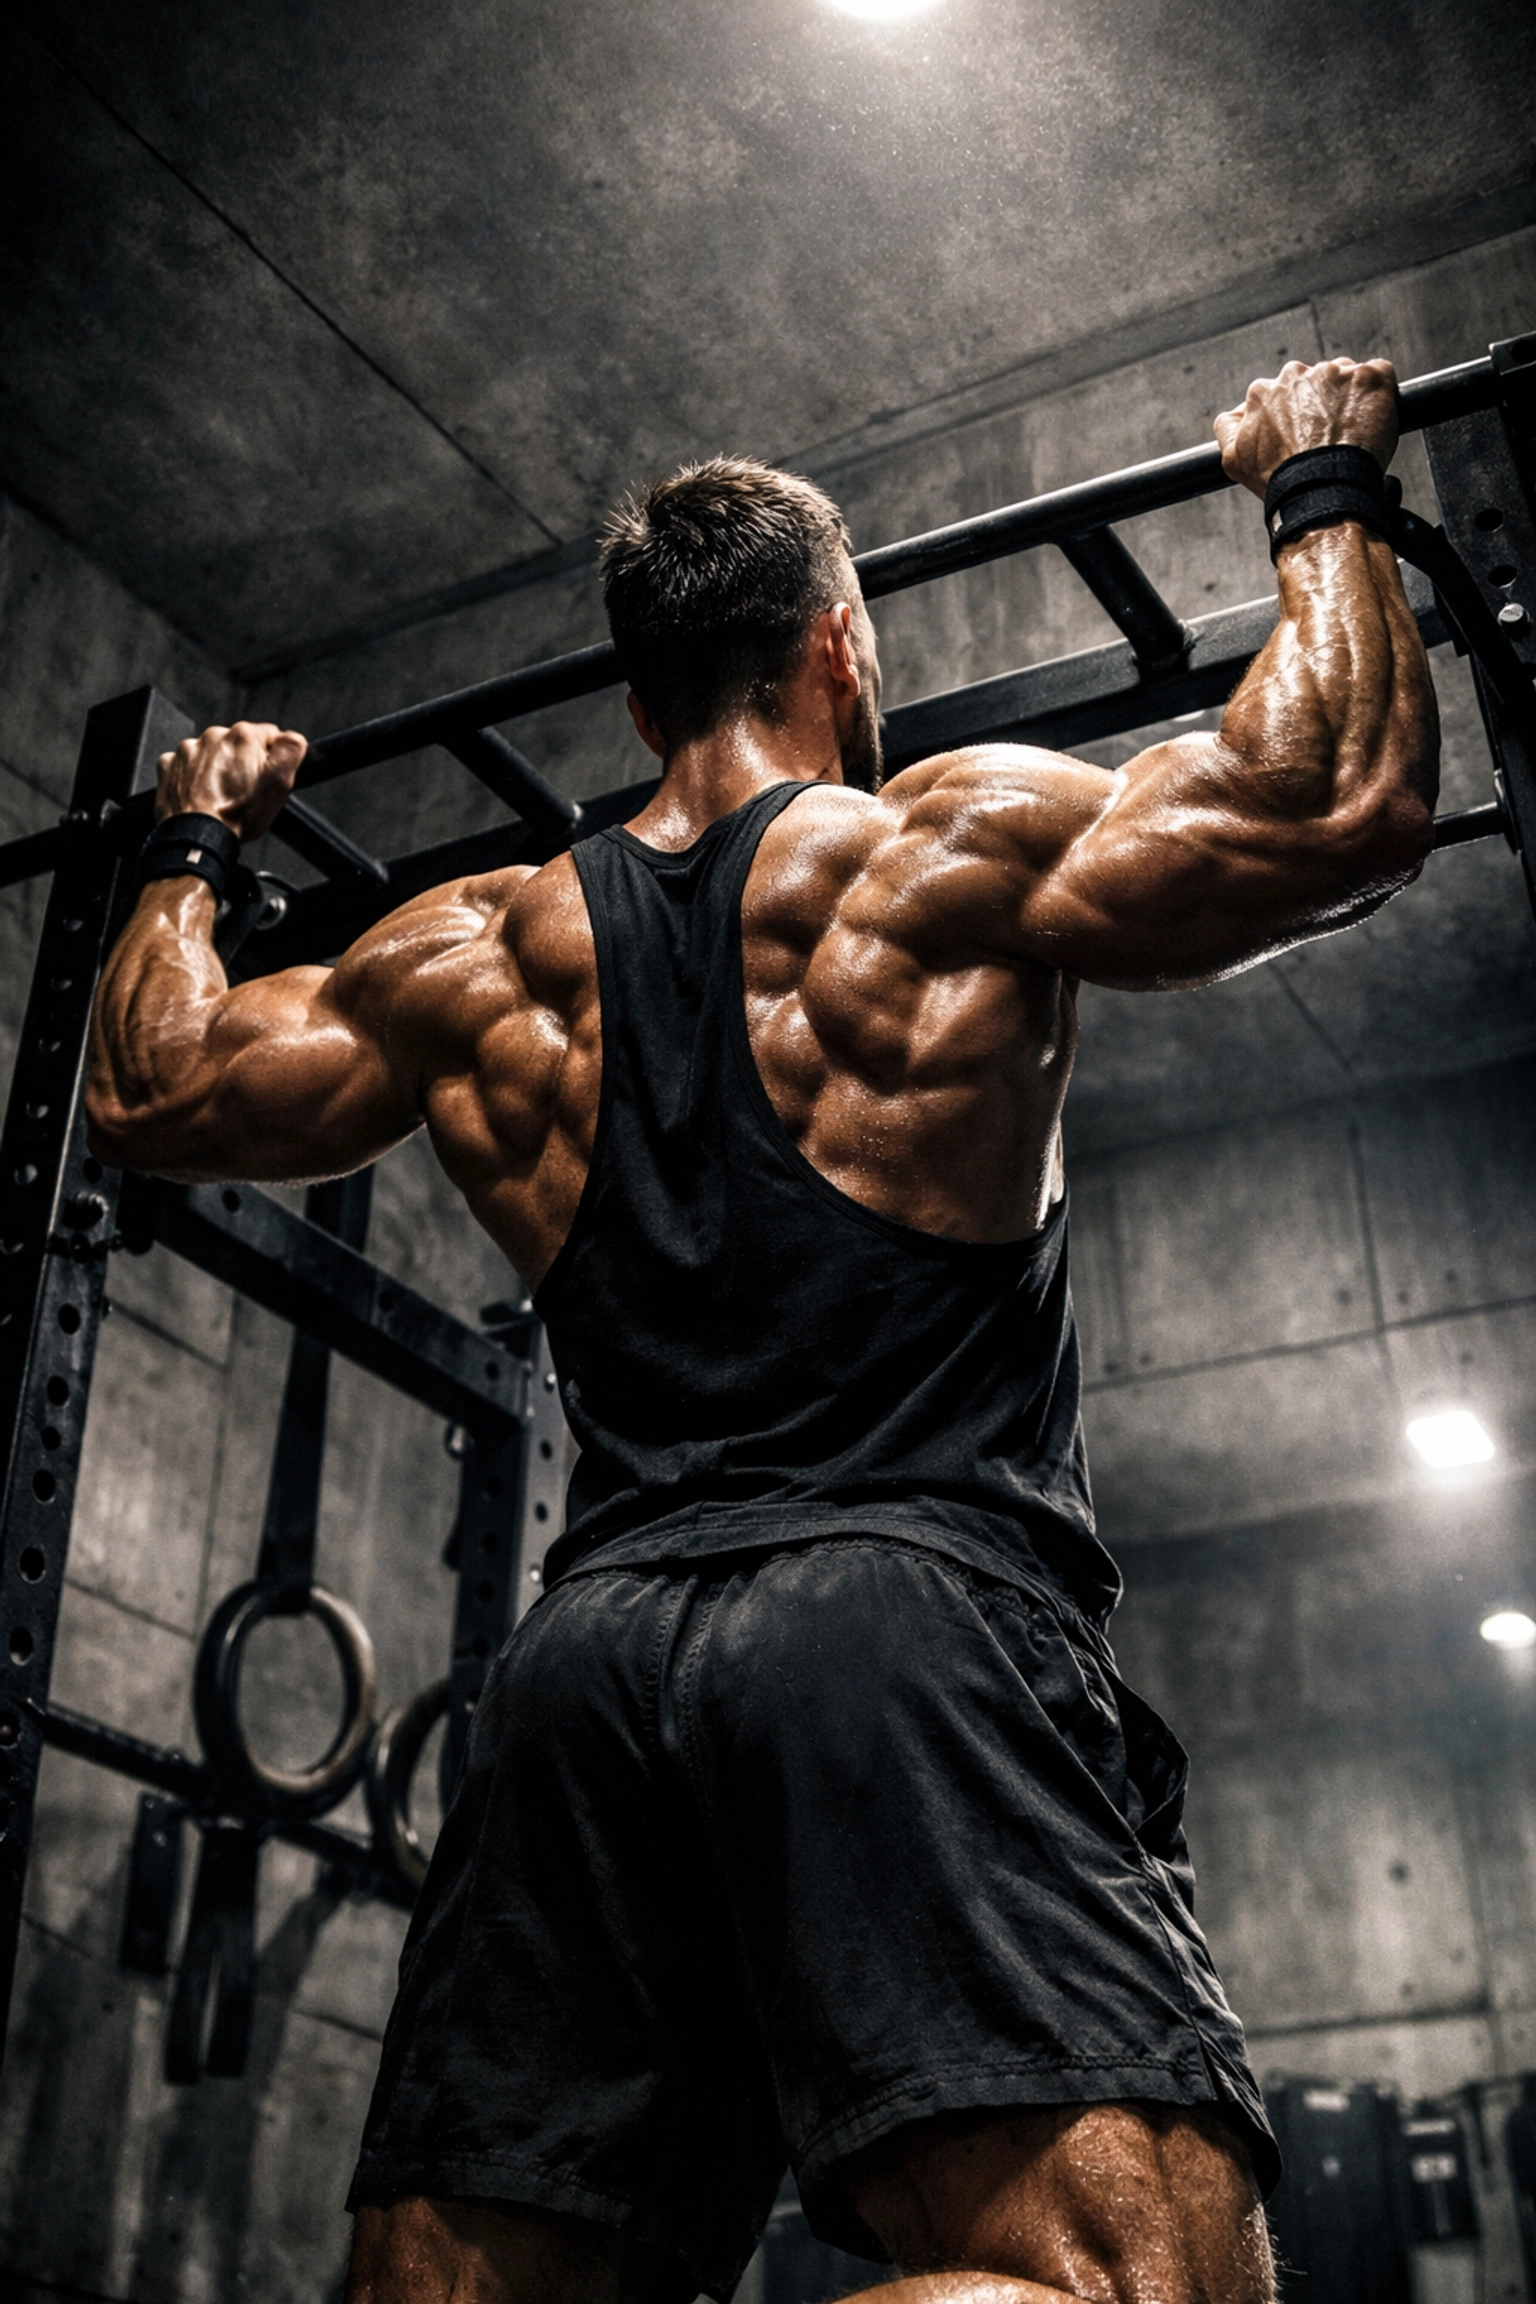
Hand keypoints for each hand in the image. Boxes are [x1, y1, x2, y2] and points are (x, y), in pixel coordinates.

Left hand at [154, 721, 306, 841]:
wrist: (200, 835)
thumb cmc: (238, 814)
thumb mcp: (281, 782)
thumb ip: (292, 749)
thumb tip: (293, 737)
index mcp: (243, 736)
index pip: (268, 735)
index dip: (271, 758)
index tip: (265, 776)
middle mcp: (213, 737)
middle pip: (237, 744)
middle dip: (242, 763)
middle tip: (243, 791)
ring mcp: (188, 750)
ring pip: (210, 754)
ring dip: (216, 769)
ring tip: (221, 795)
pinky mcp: (169, 765)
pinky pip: (185, 765)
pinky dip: (192, 777)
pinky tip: (201, 794)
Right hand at [1214, 356, 1399, 498]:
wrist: (1323, 491)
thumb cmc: (1282, 480)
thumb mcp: (1234, 460)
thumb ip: (1227, 429)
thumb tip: (1234, 414)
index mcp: (1264, 391)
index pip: (1281, 393)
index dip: (1294, 415)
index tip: (1303, 435)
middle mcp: (1297, 374)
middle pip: (1314, 382)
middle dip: (1322, 403)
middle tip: (1328, 437)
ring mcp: (1336, 372)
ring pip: (1346, 378)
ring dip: (1350, 400)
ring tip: (1352, 434)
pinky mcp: (1372, 377)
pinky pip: (1380, 375)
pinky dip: (1379, 395)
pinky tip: (1373, 422)